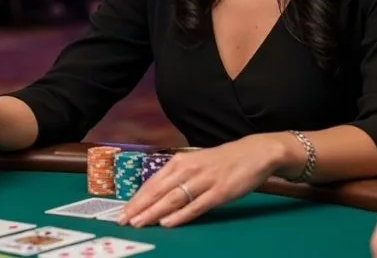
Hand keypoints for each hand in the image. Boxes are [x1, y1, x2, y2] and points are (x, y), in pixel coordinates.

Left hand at [120, 135, 280, 227]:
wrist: (254, 153)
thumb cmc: (222, 161)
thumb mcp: (196, 164)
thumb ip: (178, 177)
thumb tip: (156, 195)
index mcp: (181, 161)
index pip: (153, 182)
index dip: (136, 198)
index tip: (122, 212)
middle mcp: (188, 169)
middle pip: (158, 190)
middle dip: (139, 207)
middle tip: (123, 221)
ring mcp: (204, 180)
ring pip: (173, 198)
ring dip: (154, 212)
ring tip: (139, 223)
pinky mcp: (219, 192)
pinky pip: (196, 205)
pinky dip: (180, 215)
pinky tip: (167, 222)